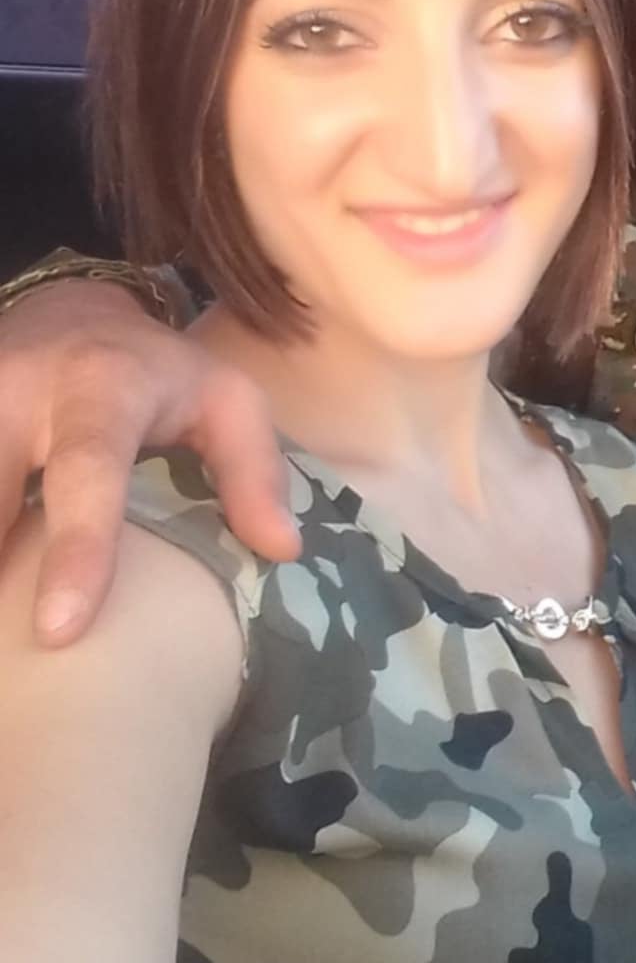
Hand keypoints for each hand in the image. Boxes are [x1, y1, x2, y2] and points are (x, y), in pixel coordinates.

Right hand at [0, 279, 296, 642]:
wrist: (67, 311)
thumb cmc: (160, 376)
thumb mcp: (227, 401)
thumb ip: (254, 470)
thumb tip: (282, 549)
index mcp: (100, 388)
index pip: (85, 473)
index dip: (75, 550)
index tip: (57, 631)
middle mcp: (16, 392)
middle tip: (24, 651)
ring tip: (11, 645)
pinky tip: (4, 602)